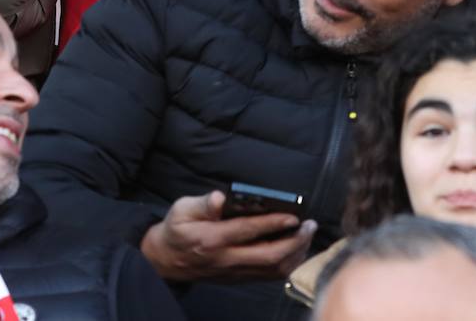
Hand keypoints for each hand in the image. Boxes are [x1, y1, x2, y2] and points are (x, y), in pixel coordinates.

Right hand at [139, 191, 316, 281]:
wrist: (165, 261)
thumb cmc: (176, 230)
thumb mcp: (181, 210)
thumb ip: (202, 203)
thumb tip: (221, 198)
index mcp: (212, 239)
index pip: (249, 231)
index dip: (274, 223)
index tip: (294, 215)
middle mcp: (227, 259)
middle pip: (269, 256)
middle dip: (295, 241)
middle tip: (310, 225)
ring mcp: (234, 272)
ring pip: (273, 269)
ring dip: (295, 253)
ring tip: (307, 235)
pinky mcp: (239, 278)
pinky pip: (270, 275)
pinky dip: (288, 263)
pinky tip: (296, 249)